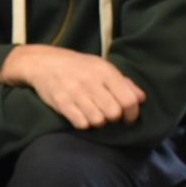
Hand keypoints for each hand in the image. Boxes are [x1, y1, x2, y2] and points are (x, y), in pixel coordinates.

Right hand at [0, 44, 145, 129]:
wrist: (44, 63)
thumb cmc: (78, 67)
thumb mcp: (102, 68)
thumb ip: (123, 83)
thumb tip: (141, 98)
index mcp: (105, 71)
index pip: (128, 100)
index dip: (132, 114)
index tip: (129, 118)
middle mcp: (91, 81)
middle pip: (114, 113)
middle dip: (114, 118)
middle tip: (109, 115)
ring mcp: (75, 92)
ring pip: (98, 121)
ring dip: (99, 122)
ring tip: (94, 114)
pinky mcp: (62, 103)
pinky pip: (81, 123)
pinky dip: (84, 123)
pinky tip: (82, 116)